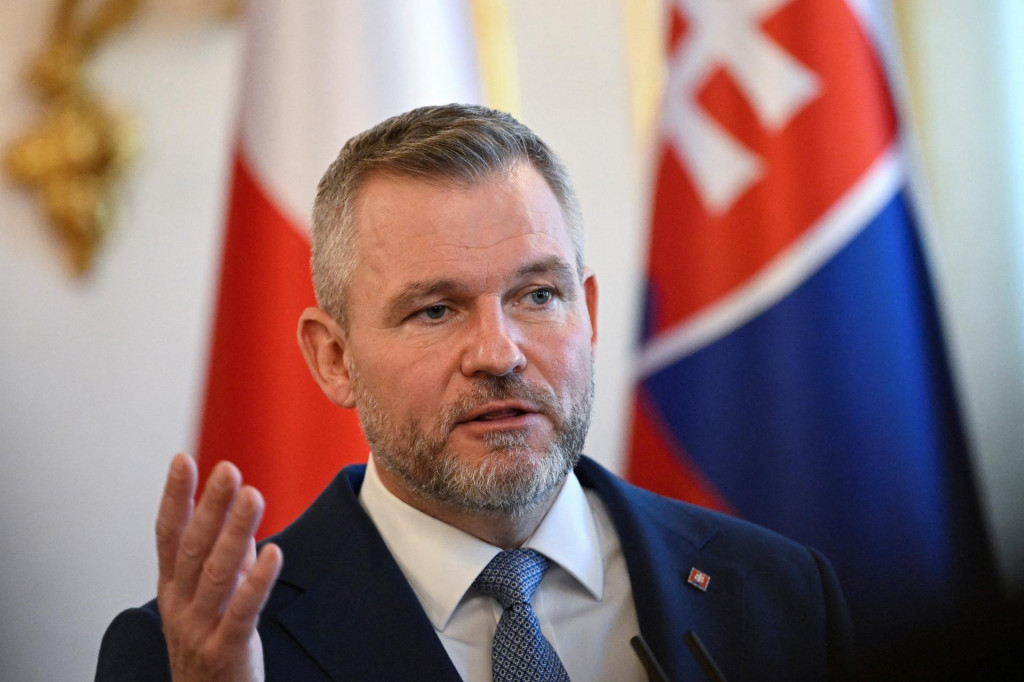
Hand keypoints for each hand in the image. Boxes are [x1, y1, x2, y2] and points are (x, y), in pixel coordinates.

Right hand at [155, 454, 282, 680]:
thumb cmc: (210, 648)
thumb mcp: (210, 599)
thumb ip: (225, 560)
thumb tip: (240, 516)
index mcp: (172, 588)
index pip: (167, 534)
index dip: (174, 496)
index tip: (182, 459)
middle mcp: (179, 605)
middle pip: (192, 547)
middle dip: (210, 505)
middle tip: (228, 469)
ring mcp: (199, 629)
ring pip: (217, 574)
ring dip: (235, 532)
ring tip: (252, 496)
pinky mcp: (225, 650)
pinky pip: (242, 611)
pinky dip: (257, 581)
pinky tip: (274, 552)